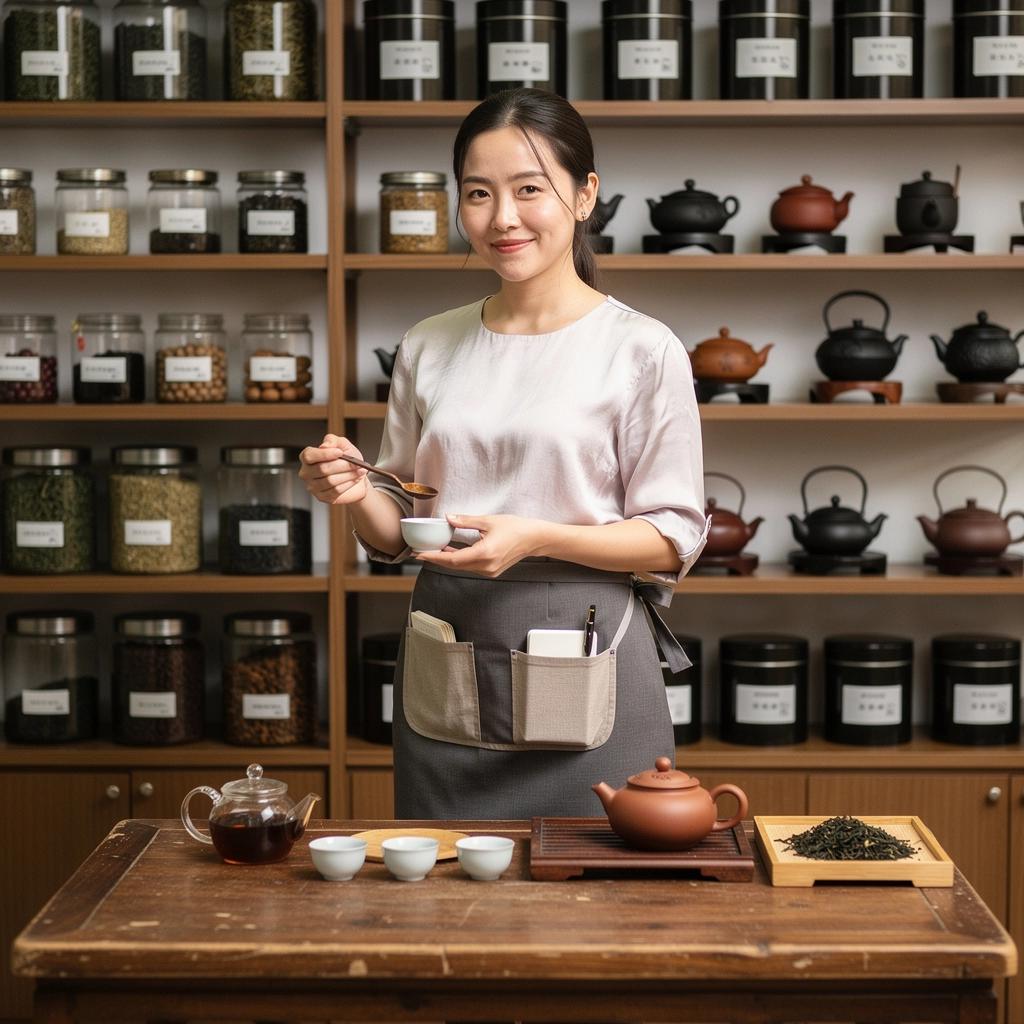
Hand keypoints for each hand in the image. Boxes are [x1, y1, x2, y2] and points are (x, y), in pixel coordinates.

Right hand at [298, 433, 369, 505]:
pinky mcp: (322, 497)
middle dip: (343, 466)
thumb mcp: (342, 445)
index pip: (309, 455)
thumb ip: (333, 440)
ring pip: (330, 481)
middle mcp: (306, 472)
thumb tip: (324, 445)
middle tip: (357, 464)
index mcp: (307, 457)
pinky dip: (348, 484)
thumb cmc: (346, 459)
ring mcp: (312, 486)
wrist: (355, 475)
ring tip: (360, 471)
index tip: (340, 452)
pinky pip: (335, 491)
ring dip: (348, 475)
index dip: (325, 454)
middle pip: (322, 469)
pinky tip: (355, 479)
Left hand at [414, 514, 544, 576]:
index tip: (419, 554)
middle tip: (420, 552)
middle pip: (454, 565)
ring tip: (432, 550)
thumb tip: (448, 518)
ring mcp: (489, 570)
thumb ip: (466, 521)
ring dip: (446, 559)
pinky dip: (458, 560)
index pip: (451, 559)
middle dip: (436, 558)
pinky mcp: (491, 570)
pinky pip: (469, 566)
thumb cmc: (516, 528)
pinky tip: (450, 551)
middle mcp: (485, 566)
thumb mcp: (488, 521)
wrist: (534, 539)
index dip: (433, 557)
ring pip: (461, 567)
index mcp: (484, 553)